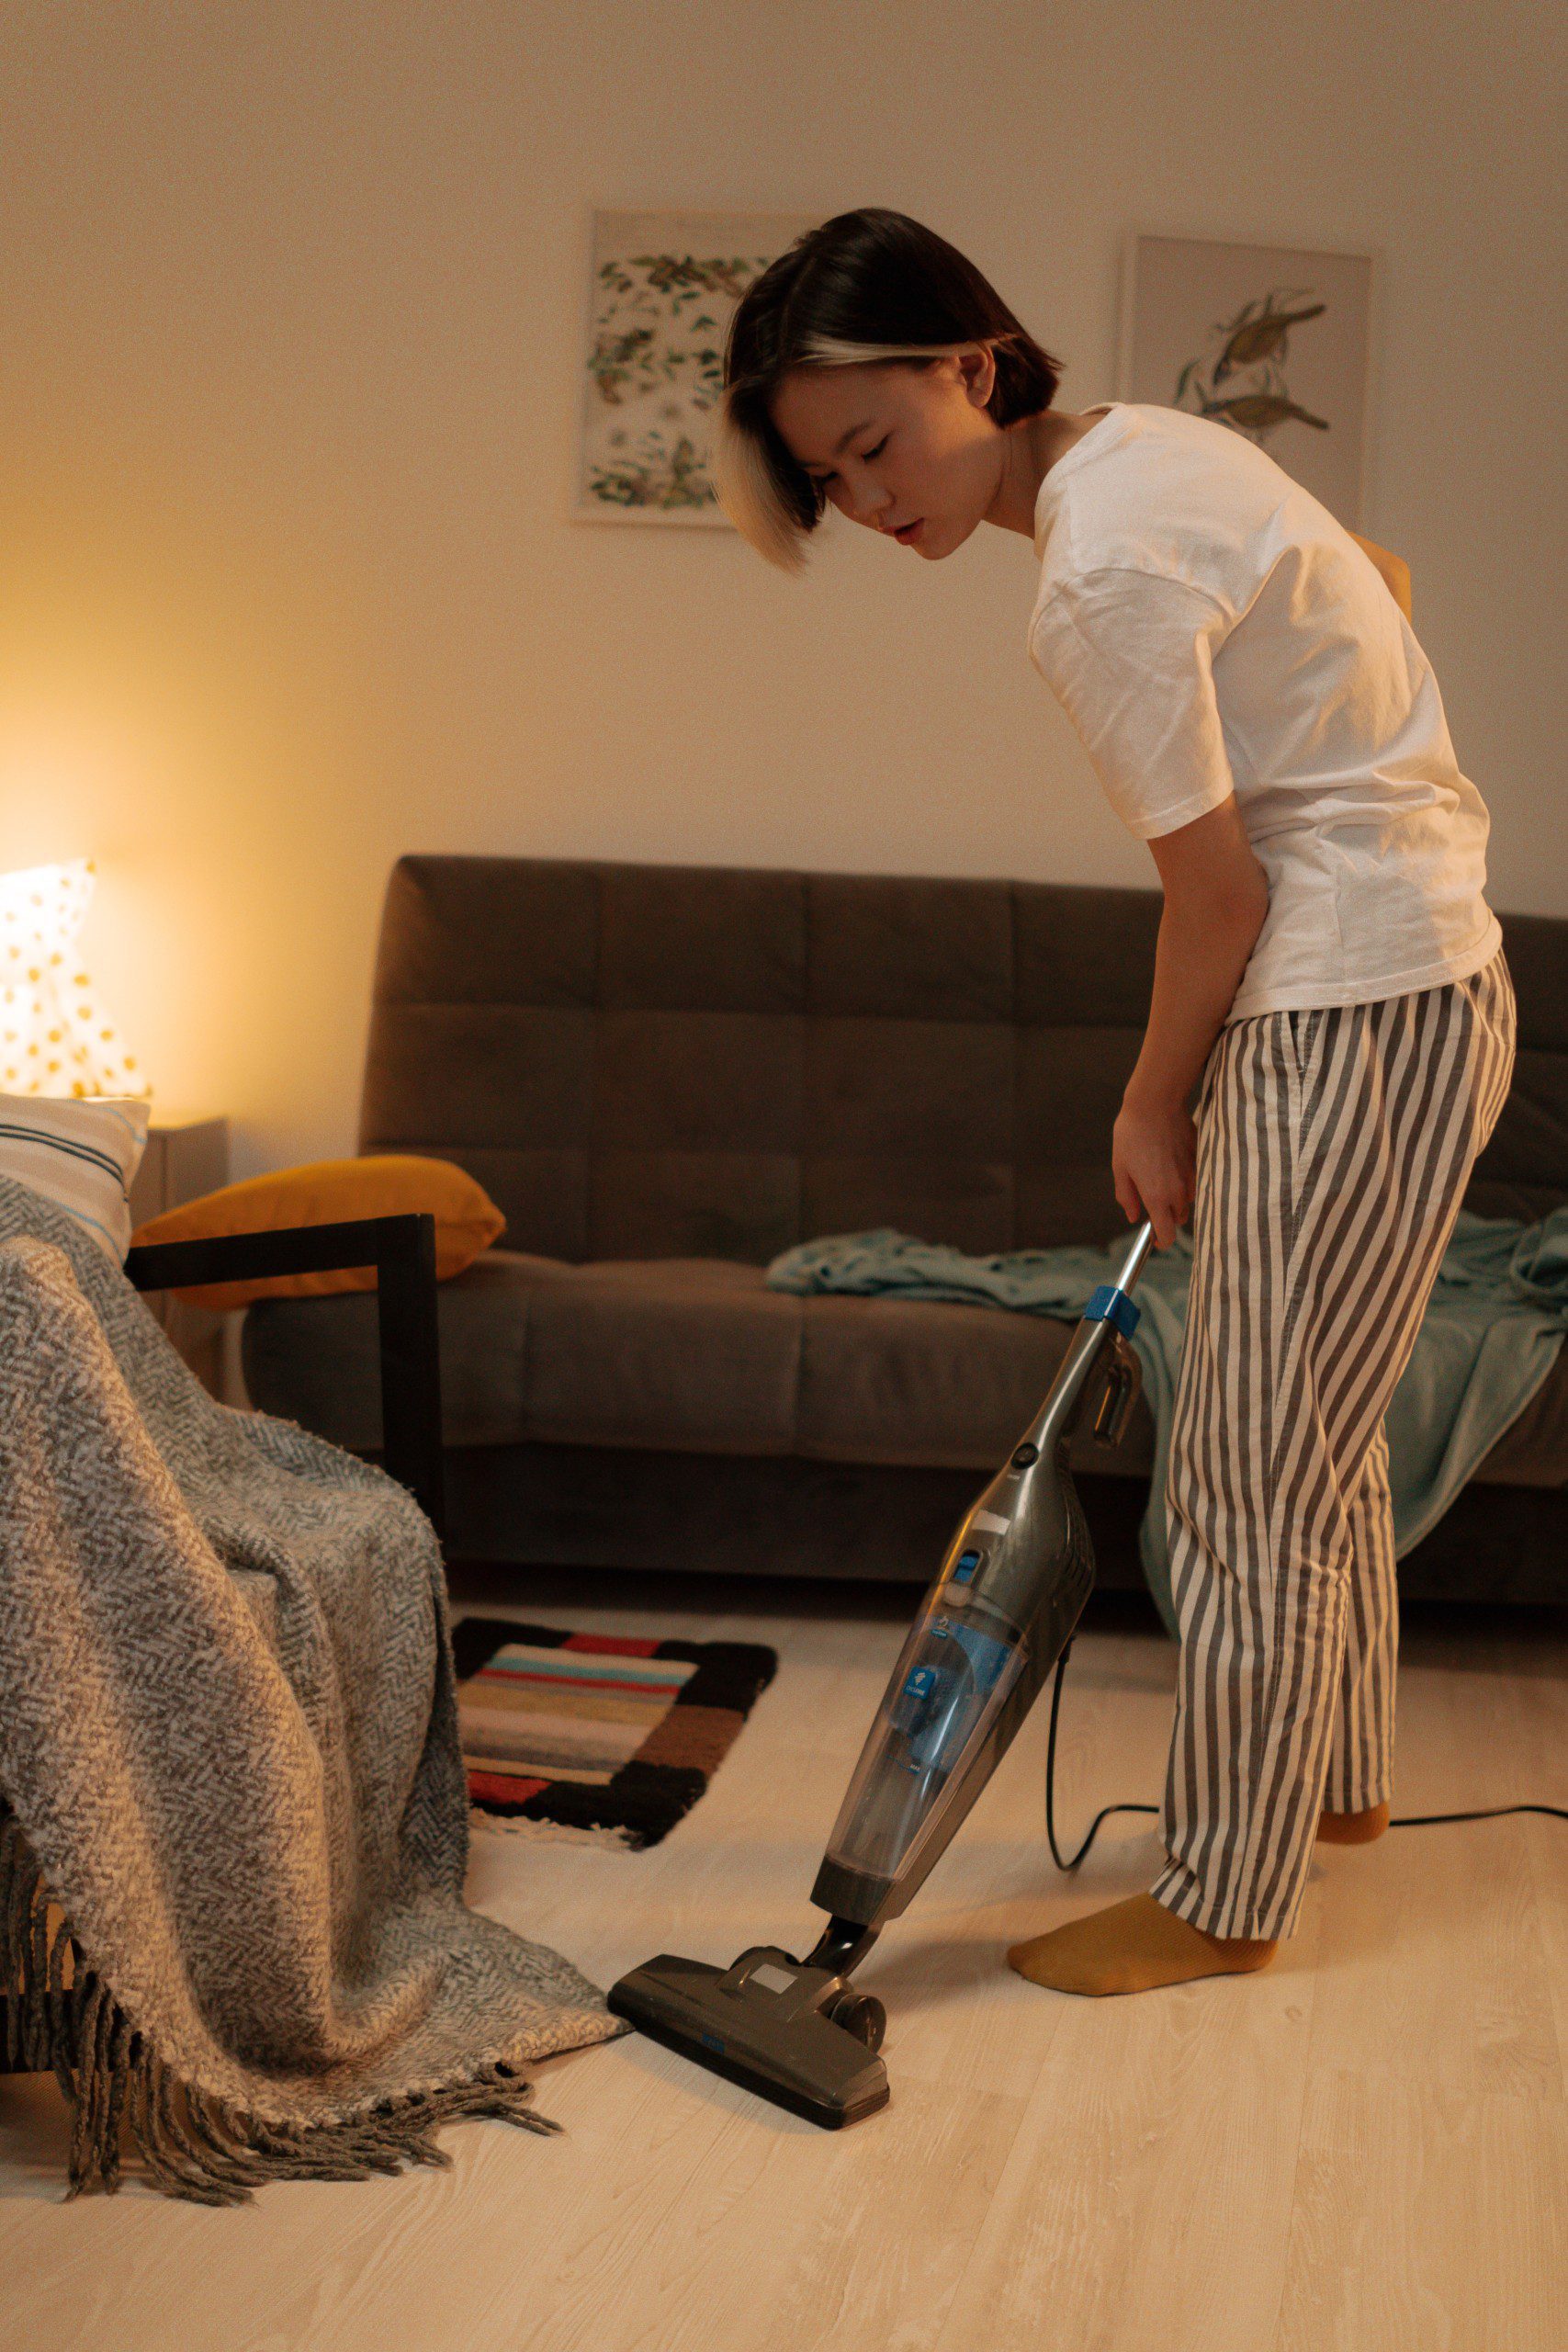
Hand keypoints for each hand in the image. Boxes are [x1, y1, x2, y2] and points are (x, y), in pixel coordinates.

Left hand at [1112, 1088, 1195, 1249]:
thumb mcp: (1120, 1168)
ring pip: (1188, 1200)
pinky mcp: (1200, 1161)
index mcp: (1156, 1197)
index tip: (1155, 1239)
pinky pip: (1195, 1180)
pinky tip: (1170, 1160)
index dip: (1160, 1241)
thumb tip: (1133, 1216)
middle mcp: (1178, 1192)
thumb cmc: (1132, 1135)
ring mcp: (1192, 1177)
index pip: (1167, 1234)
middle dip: (1167, 1217)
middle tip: (1151, 1200)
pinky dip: (1185, 1179)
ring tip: (1160, 1175)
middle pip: (1179, 1219)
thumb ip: (1127, 1197)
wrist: (1155, 1104)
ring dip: (1177, 1197)